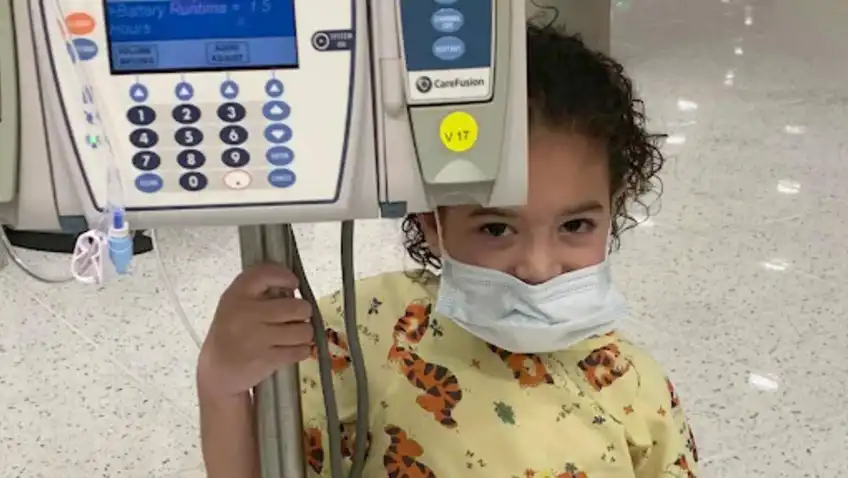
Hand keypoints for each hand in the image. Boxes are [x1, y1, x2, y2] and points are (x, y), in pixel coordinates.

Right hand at [197, 263, 313, 399]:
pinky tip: (293, 348)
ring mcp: (256, 337)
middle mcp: (245, 313)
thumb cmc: (232, 332)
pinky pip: (300, 350)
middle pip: (296, 306)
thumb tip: (294, 289)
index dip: (285, 276)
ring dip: (304, 333)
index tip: (293, 283)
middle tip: (298, 316)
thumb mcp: (236, 305)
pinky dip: (302, 350)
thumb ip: (260, 292)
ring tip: (295, 334)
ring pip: (303, 330)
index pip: (265, 274)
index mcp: (237, 294)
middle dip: (303, 311)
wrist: (217, 369)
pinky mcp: (265, 359)